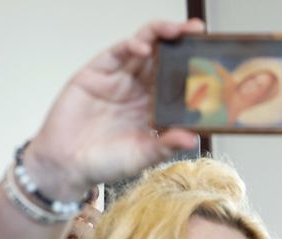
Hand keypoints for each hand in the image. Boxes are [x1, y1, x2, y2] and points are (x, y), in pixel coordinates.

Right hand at [25, 19, 205, 199]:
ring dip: (160, 35)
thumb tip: (193, 138)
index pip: (179, 80)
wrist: (67, 165)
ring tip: (176, 30)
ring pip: (143, 47)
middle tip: (198, 31)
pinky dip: (131, 46)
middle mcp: (140, 88)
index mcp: (155, 107)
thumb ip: (165, 145)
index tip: (214, 59)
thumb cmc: (106, 162)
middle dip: (182, 41)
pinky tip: (144, 47)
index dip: (195, 68)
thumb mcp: (142, 156)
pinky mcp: (96, 72)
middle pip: (164, 57)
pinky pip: (117, 53)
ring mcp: (119, 78)